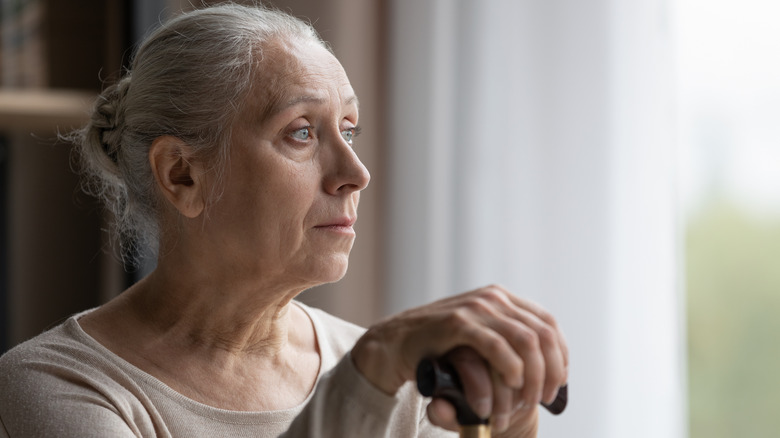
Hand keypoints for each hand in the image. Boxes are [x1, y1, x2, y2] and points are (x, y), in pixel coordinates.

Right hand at [351, 285, 567, 434]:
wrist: (396, 343)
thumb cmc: (439, 346)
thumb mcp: (478, 337)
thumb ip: (505, 339)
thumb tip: (544, 361)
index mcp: (502, 298)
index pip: (548, 323)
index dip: (560, 355)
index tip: (558, 382)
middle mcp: (493, 298)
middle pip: (542, 333)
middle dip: (550, 370)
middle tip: (545, 398)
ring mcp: (476, 307)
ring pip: (526, 340)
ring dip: (533, 375)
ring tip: (528, 399)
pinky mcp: (458, 323)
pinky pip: (497, 345)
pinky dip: (510, 367)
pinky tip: (512, 383)